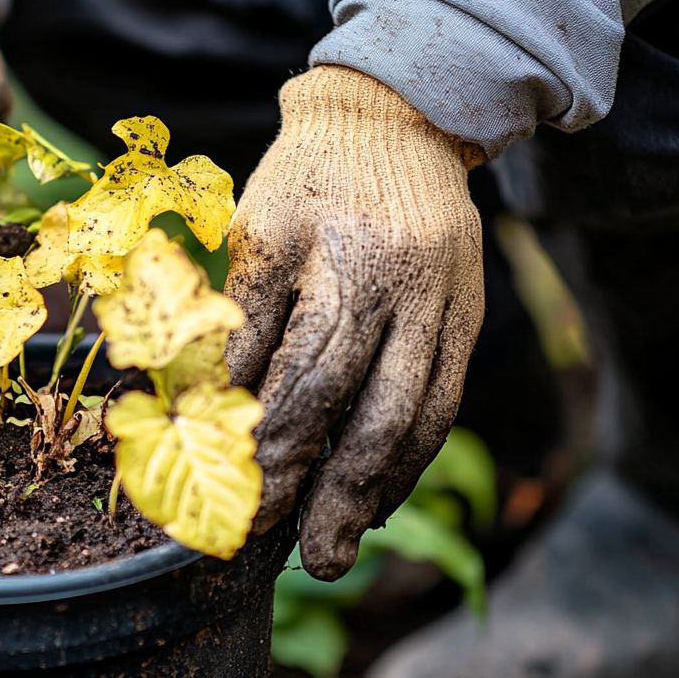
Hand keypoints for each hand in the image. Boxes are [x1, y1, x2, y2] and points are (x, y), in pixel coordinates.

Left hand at [225, 65, 484, 579]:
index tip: (247, 505)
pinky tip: (384, 490)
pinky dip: (414, 453)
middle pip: (374, 413)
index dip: (278, 448)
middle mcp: (410, 292)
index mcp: (348, 264)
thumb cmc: (305, 177)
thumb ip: (241, 319)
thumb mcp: (259, 232)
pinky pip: (446, 399)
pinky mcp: (470, 314)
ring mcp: (450, 305)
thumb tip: (208, 404)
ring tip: (346, 545)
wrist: (394, 118)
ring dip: (381, 488)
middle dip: (336, 492)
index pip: (308, 379)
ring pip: (420, 416)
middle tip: (309, 559)